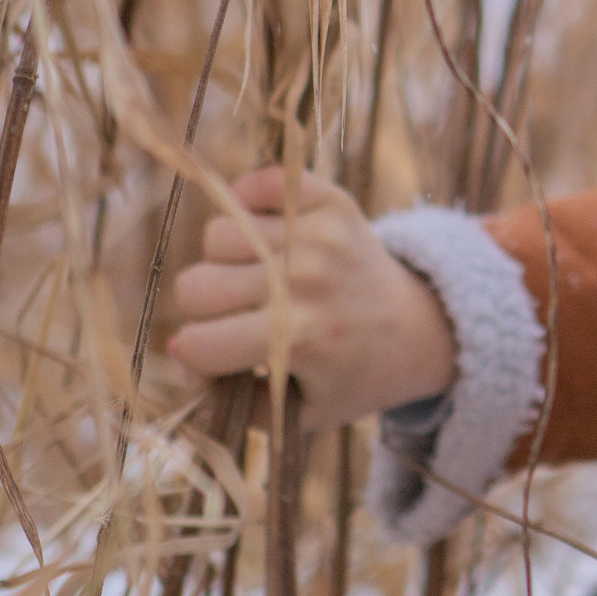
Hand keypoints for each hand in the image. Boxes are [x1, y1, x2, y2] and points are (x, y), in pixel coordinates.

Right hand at [166, 166, 458, 427]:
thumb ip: (229, 401)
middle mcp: (307, 281)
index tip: (220, 358)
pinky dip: (250, 202)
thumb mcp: (296, 412)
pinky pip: (258, 183)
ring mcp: (319, 235)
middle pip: (195, 286)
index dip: (197, 356)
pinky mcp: (333, 202)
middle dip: (206, 310)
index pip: (197, 343)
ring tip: (258, 278)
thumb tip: (178, 351)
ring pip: (216, 234)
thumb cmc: (349, 375)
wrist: (418, 327)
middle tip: (241, 317)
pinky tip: (265, 234)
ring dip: (225, 260)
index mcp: (299, 340)